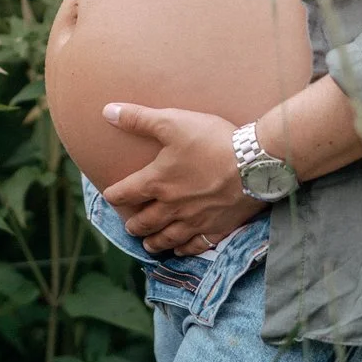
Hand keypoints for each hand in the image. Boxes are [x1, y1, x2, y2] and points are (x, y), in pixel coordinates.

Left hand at [98, 103, 262, 254]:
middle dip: (134, 224)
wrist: (254, 163)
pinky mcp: (217, 228)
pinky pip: (196, 246)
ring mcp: (195, 221)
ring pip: (167, 238)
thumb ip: (139, 119)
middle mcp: (172, 207)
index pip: (125, 193)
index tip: (110, 196)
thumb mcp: (173, 122)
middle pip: (144, 222)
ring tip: (148, 244)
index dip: (114, 195)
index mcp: (157, 182)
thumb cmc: (212, 141)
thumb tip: (107, 111)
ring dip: (154, 242)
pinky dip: (185, 250)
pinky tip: (181, 250)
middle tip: (129, 226)